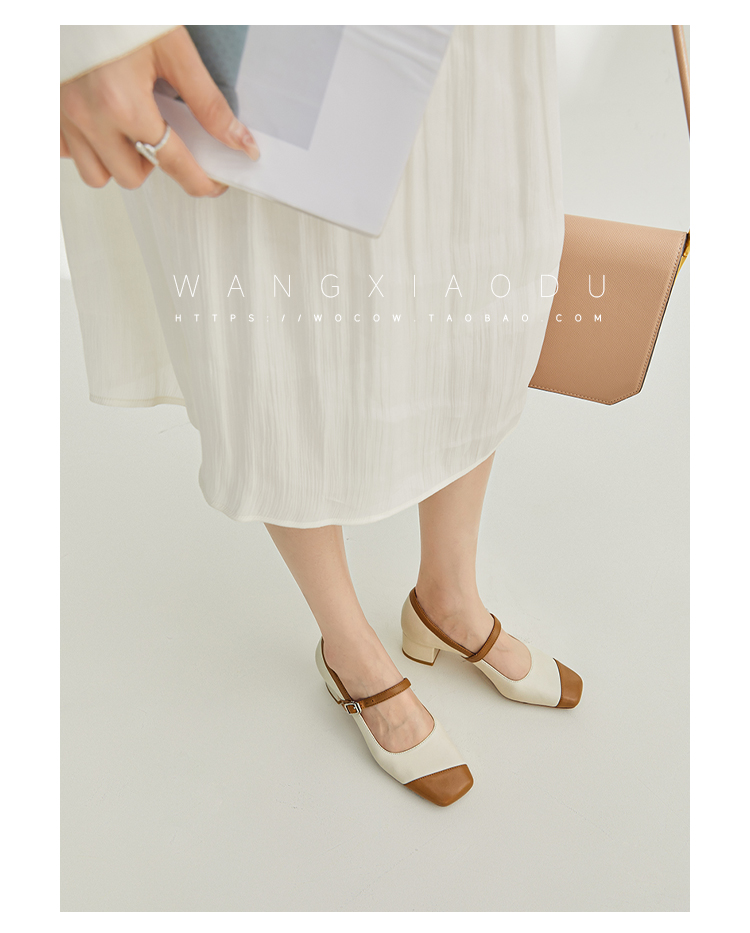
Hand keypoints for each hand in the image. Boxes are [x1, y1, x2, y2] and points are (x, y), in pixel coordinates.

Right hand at [60, 25, 259, 197]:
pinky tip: (103, 123)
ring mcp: (63, 116)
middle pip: (131, 177)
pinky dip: (88, 148)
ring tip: (131, 128)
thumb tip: (240, 142)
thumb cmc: (120, 10)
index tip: (213, 183)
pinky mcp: (49, 109)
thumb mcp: (173, 49)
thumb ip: (208, 103)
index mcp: (122, 102)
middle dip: (155, 164)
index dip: (200, 180)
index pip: (172, 163)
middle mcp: (88, 116)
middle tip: (164, 133)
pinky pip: (68, 153)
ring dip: (120, 161)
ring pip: (97, 173)